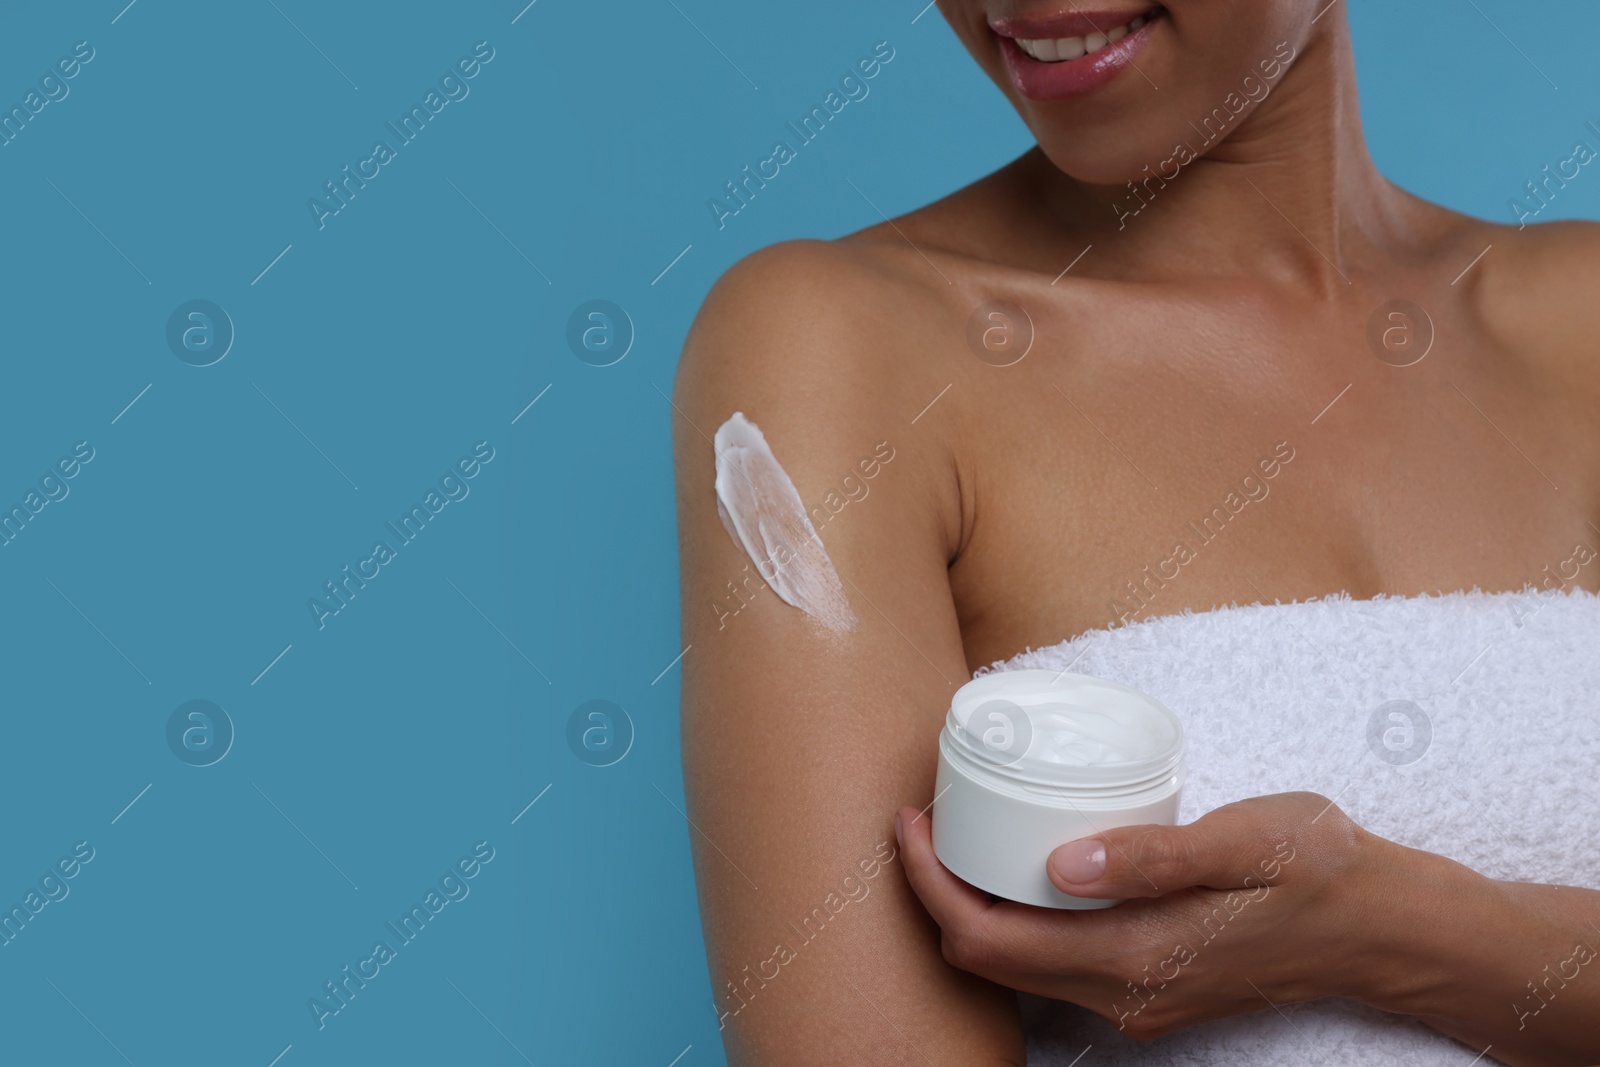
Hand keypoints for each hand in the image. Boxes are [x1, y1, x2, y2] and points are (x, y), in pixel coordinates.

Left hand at [895, 791, 1393, 1037]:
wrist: (1383, 931)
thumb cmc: (1319, 870)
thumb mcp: (1245, 843)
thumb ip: (1154, 857)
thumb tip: (1061, 860)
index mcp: (1134, 958)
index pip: (986, 939)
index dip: (931, 884)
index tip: (911, 820)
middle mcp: (1122, 994)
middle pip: (986, 960)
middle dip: (938, 893)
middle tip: (927, 818)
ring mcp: (1133, 1000)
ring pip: (1015, 967)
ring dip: (973, 907)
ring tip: (963, 832)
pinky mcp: (1147, 989)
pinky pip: (1051, 964)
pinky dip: (1015, 920)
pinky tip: (1023, 863)